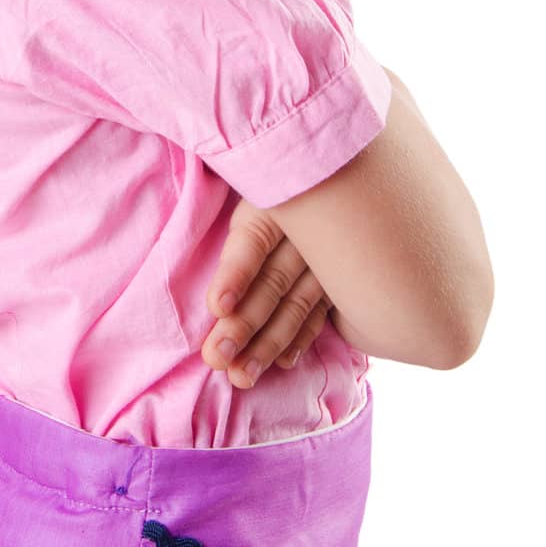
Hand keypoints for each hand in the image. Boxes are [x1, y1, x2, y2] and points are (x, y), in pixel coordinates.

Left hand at [202, 196, 332, 387]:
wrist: (329, 171)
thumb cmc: (268, 179)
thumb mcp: (251, 178)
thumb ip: (235, 213)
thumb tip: (204, 264)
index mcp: (276, 199)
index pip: (253, 240)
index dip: (236, 273)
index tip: (217, 306)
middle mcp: (309, 228)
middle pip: (273, 281)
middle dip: (244, 324)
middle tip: (216, 358)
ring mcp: (331, 254)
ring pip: (298, 304)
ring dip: (269, 343)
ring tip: (241, 375)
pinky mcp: (341, 274)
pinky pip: (321, 311)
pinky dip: (301, 337)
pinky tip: (284, 362)